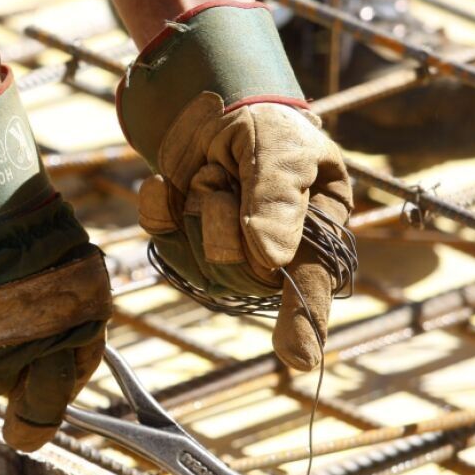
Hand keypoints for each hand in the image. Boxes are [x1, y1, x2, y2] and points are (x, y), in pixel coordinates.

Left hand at [138, 96, 350, 368]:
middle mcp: (270, 262)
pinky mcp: (181, 247)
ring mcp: (222, 260)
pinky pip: (160, 238)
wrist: (216, 114)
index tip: (299, 360)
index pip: (311, 288)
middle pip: (239, 272)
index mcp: (315, 238)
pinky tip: (169, 182)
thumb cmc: (268, 132)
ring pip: (196, 258)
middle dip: (224, 217)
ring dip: (197, 203)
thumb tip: (272, 259)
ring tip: (213, 175)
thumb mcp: (283, 148)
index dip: (304, 323)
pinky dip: (159, 202)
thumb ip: (279, 196)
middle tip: (229, 177)